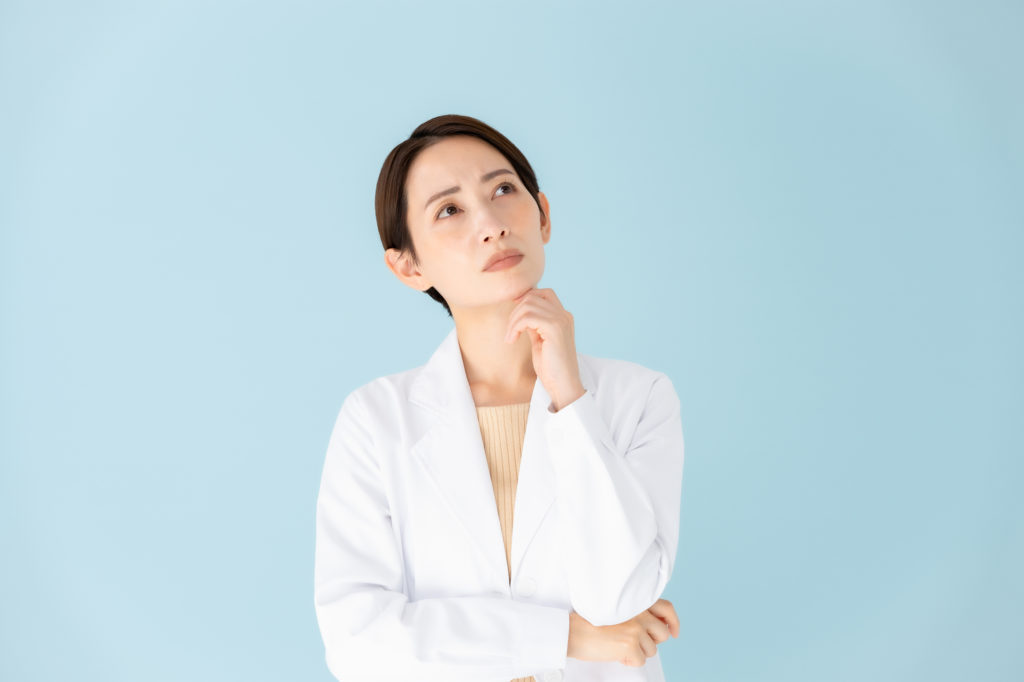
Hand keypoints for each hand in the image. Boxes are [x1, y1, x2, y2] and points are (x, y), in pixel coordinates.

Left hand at [504, 288, 583, 410]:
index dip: (525, 299)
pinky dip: (515, 327)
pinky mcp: (555, 329)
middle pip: (533, 296)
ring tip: (510, 337)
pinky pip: (527, 318)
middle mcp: (564, 315)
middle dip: (515, 311)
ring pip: (528, 305)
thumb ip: (534, 325)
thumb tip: (520, 312)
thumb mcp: (540, 341)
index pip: (543, 293)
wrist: (563, 385)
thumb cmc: (551, 367)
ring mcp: (561, 320)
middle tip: (510, 332)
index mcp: (563, 317)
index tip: (514, 317)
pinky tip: (512, 340)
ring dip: (513, 321)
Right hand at [566, 599, 679, 666]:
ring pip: (652, 650)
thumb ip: (637, 612)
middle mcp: (639, 613)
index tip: (673, 632)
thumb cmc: (589, 622)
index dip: (673, 622)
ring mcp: (636, 628)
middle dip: (652, 641)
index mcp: (636, 602)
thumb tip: (659, 627)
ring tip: (619, 646)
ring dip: (638, 652)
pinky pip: (641, 661)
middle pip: (663, 633)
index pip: (667, 608)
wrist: (572, 632)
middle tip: (635, 642)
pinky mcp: (630, 644)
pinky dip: (629, 661)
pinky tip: (616, 654)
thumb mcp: (617, 609)